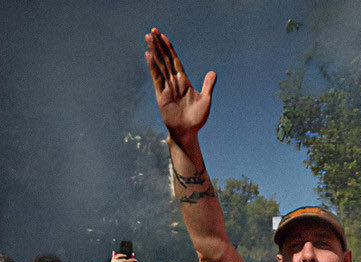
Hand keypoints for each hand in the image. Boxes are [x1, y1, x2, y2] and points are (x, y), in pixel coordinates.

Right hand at [145, 28, 216, 145]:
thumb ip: (207, 85)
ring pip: (159, 65)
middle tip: (152, 30)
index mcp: (184, 81)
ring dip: (154, 51)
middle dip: (159, 45)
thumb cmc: (197, 119)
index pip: (175, 60)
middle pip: (165, 59)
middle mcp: (174, 82)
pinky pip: (157, 78)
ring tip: (148, 38)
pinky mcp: (161, 95)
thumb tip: (213, 73)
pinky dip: (153, 67)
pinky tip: (148, 55)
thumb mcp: (205, 100)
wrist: (188, 132)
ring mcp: (166, 87)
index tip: (163, 36)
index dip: (169, 48)